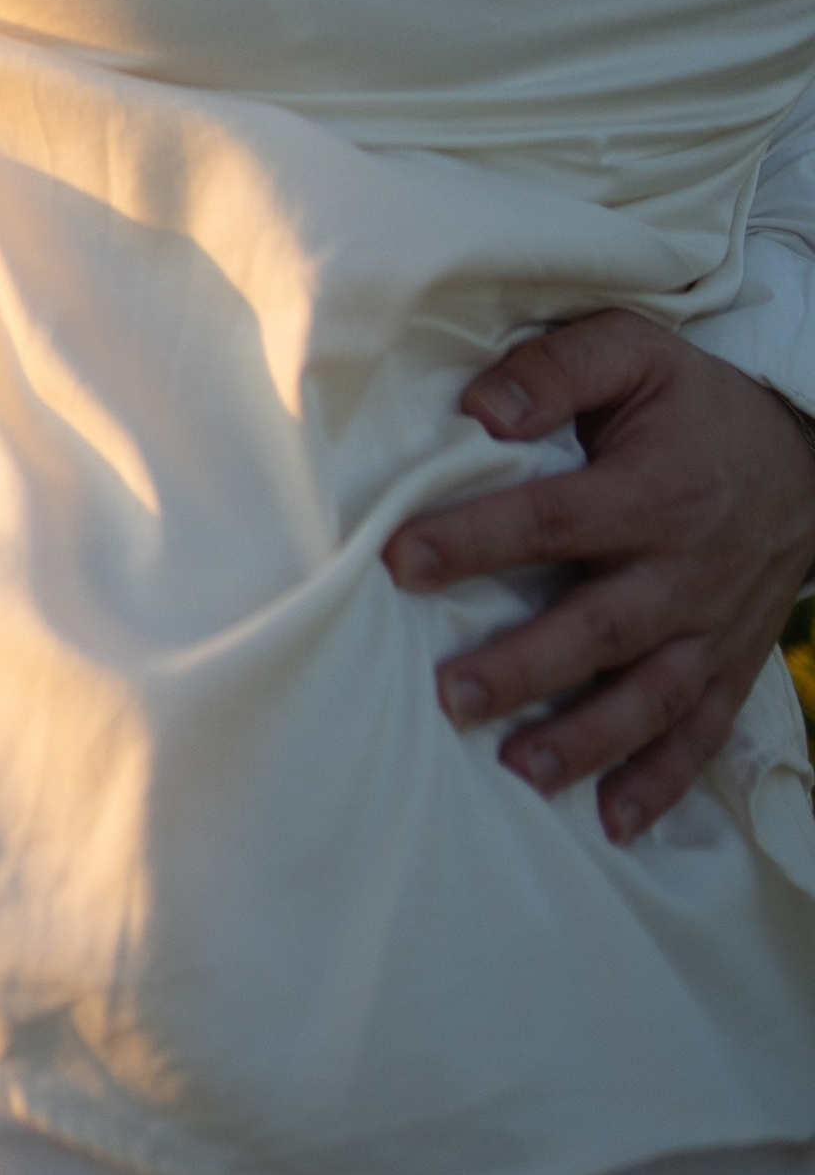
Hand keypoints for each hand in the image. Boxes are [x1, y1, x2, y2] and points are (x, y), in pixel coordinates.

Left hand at [384, 312, 814, 844]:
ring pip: (647, 698)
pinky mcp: (729, 665)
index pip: (553, 521)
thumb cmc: (697, 403)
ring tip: (517, 773)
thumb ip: (557, 370)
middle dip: (523, 668)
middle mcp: (682, 571)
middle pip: (597, 628)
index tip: (401, 560)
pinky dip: (660, 783)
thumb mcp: (634, 351)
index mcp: (651, 492)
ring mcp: (709, 628)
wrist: (805, 458)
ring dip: (582, 741)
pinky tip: (612, 823)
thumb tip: (479, 409)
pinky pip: (699, 734)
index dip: (476, 540)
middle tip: (448, 696)